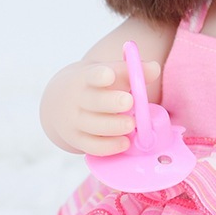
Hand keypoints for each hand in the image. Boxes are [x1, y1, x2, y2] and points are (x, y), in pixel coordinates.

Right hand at [41, 59, 160, 155]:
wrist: (60, 103)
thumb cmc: (95, 86)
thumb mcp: (109, 73)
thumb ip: (131, 71)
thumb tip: (154, 68)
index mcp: (85, 78)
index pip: (91, 75)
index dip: (99, 75)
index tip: (109, 75)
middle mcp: (77, 99)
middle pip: (93, 101)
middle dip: (110, 101)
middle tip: (129, 101)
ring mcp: (75, 121)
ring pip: (93, 125)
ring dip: (113, 126)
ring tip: (131, 124)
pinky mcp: (77, 140)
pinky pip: (93, 146)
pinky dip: (109, 146)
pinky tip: (125, 143)